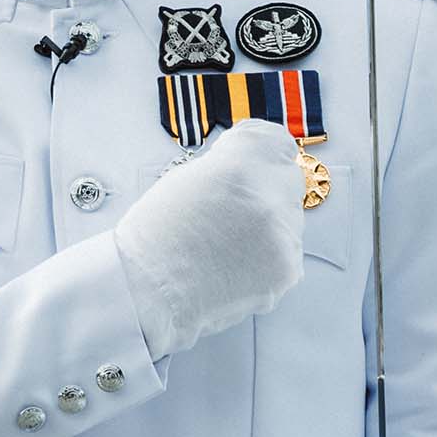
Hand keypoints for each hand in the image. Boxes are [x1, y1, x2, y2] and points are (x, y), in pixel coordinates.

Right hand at [113, 121, 305, 358]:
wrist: (147, 293)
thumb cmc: (156, 237)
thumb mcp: (187, 179)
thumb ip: (228, 167)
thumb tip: (250, 169)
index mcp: (240, 166)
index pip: (277, 142)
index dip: (263, 153)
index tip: (254, 162)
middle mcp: (267, 197)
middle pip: (287, 180)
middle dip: (266, 191)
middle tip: (235, 211)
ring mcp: (282, 236)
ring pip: (289, 220)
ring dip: (267, 229)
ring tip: (227, 246)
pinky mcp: (287, 270)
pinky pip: (287, 254)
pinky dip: (266, 260)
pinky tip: (234, 265)